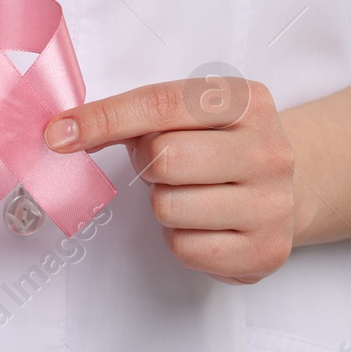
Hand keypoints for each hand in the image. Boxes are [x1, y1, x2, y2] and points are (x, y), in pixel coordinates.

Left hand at [45, 78, 295, 283]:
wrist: (292, 188)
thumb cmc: (221, 144)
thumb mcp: (193, 113)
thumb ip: (138, 116)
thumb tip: (64, 133)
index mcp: (247, 101)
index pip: (161, 104)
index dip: (103, 119)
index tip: (58, 134)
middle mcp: (269, 149)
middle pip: (164, 158)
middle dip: (147, 165)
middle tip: (163, 165)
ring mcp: (273, 203)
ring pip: (169, 207)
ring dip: (163, 203)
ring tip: (190, 193)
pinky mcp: (266, 251)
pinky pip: (185, 248)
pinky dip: (179, 237)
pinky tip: (205, 223)